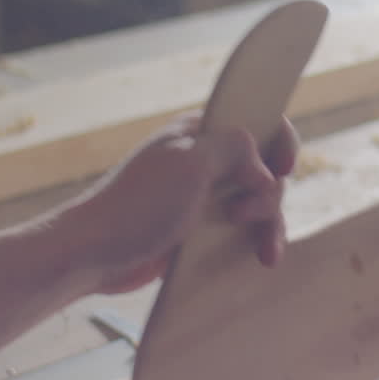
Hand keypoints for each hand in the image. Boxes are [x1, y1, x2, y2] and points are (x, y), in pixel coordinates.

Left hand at [72, 113, 297, 294]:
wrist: (95, 253)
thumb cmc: (138, 205)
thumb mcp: (191, 163)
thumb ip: (235, 148)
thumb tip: (263, 167)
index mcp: (200, 133)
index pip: (256, 121)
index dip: (279, 142)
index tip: (283, 168)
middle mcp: (204, 160)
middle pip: (264, 168)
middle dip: (269, 194)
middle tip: (242, 215)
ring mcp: (202, 196)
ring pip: (256, 203)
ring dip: (269, 223)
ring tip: (266, 250)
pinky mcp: (199, 229)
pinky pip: (241, 230)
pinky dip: (255, 241)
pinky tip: (263, 258)